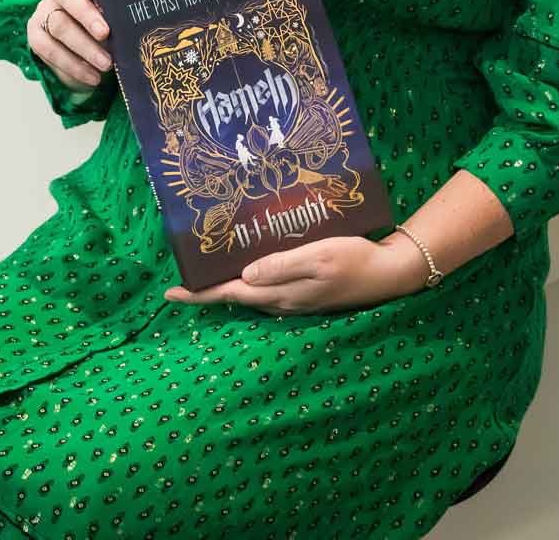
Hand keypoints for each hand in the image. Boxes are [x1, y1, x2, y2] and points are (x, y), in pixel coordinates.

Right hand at [27, 0, 113, 91]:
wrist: (86, 53)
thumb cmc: (108, 23)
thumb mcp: (116, 11)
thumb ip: (122, 7)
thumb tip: (146, 13)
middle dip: (85, 13)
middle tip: (106, 33)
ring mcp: (44, 10)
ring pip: (59, 24)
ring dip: (84, 47)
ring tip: (106, 64)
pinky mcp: (36, 35)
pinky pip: (49, 49)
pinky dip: (72, 65)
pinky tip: (92, 76)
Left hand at [162, 233, 426, 313]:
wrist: (388, 274)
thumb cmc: (353, 259)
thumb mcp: (317, 257)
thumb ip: (281, 266)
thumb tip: (244, 276)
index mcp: (280, 293)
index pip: (230, 294)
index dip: (199, 294)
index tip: (170, 294)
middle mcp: (282, 301)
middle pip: (236, 295)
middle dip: (209, 287)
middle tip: (183, 275)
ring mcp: (294, 299)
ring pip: (251, 292)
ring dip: (228, 282)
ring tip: (208, 268)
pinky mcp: (305, 293)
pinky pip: (269, 287)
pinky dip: (251, 278)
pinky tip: (249, 264)